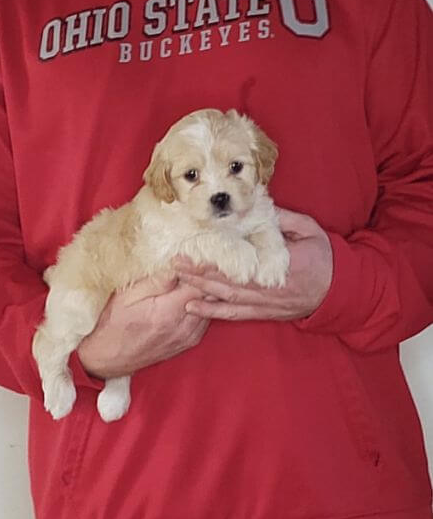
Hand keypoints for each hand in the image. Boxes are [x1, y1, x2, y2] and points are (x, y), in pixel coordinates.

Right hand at [78, 272, 209, 378]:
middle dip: (209, 279)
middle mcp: (184, 328)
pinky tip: (195, 295)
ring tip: (201, 276)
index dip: (201, 270)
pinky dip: (204, 305)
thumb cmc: (114, 324)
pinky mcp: (188, 343)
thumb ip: (156, 281)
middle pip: (212, 298)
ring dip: (209, 292)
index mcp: (169, 313)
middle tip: (204, 264)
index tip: (196, 259)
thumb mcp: (127, 296)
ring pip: (212, 309)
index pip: (201, 287)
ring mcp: (188, 338)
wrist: (109, 358)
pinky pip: (206, 320)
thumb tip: (178, 267)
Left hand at [175, 209, 332, 321]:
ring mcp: (265, 302)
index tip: (199, 242)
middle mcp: (270, 286)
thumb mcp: (309, 230)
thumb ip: (284, 219)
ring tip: (178, 277)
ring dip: (200, 288)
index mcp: (282, 262)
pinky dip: (212, 312)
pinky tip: (192, 307)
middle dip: (201, 270)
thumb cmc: (325, 258)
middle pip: (229, 279)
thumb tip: (258, 204)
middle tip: (176, 260)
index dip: (220, 253)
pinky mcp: (263, 312)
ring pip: (227, 297)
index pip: (247, 257)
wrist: (340, 291)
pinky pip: (235, 314)